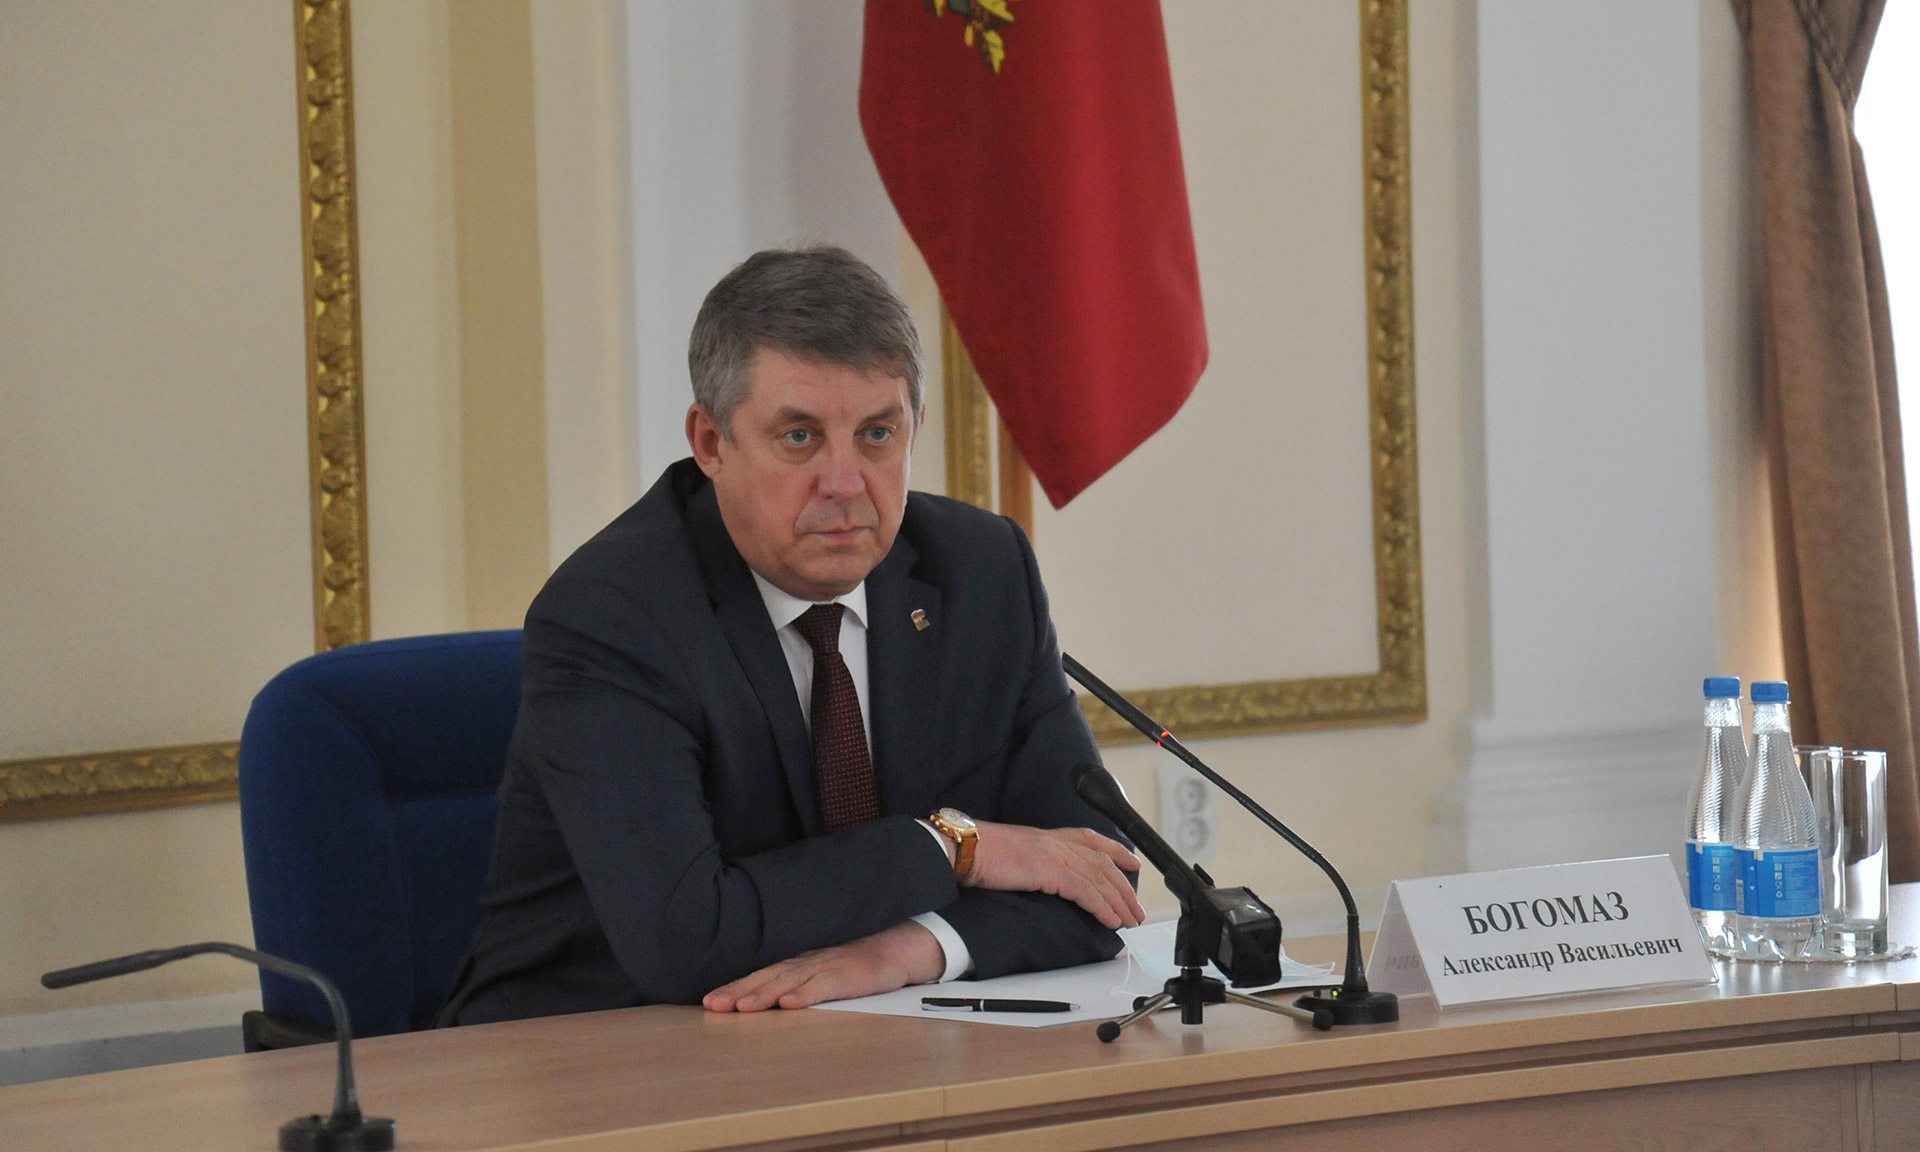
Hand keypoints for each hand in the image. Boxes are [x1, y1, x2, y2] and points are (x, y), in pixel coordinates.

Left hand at [702, 920, 944, 1011]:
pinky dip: (806, 995)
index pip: (760, 977)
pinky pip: (824, 987)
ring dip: (764, 994)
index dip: (735, 988)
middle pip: (767, 978)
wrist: (893, 950)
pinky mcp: (848, 976)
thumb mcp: (817, 977)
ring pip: (789, 982)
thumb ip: (793, 987)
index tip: (710, 1002)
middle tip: (714, 1006)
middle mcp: (806, 964)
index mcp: (796, 966)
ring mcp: (826, 968)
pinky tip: (790, 1005)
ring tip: (743, 1007)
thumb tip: (759, 1005)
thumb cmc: (852, 968)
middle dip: (738, 992)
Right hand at [965, 821, 1144, 928]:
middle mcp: (1058, 842)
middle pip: (1103, 864)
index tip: (1132, 861)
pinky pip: (1087, 892)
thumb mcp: (1015, 854)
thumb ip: (1034, 862)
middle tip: (1136, 909)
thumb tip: (1041, 878)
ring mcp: (1056, 855)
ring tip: (1129, 920)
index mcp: (1049, 836)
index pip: (1092, 839)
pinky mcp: (1052, 870)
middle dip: (1124, 888)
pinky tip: (1111, 920)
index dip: (1116, 849)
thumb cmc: (981, 853)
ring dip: (1119, 902)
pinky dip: (1103, 908)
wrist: (966, 849)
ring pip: (1100, 879)